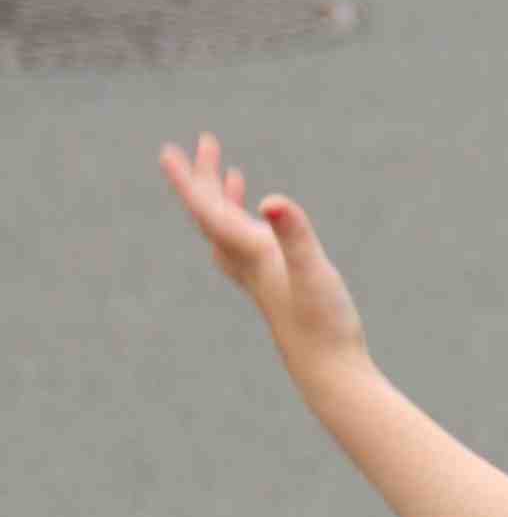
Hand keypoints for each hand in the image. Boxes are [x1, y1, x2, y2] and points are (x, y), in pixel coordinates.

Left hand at [157, 132, 367, 372]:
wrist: (332, 374)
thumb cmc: (325, 325)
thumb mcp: (313, 271)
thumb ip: (294, 234)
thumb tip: (272, 202)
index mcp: (251, 255)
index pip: (209, 211)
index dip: (187, 181)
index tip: (166, 153)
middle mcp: (250, 265)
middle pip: (213, 216)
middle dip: (205, 179)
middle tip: (205, 142)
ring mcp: (262, 279)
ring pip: (229, 233)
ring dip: (225, 200)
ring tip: (232, 173)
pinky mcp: (278, 290)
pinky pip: (250, 250)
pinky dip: (248, 226)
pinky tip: (263, 221)